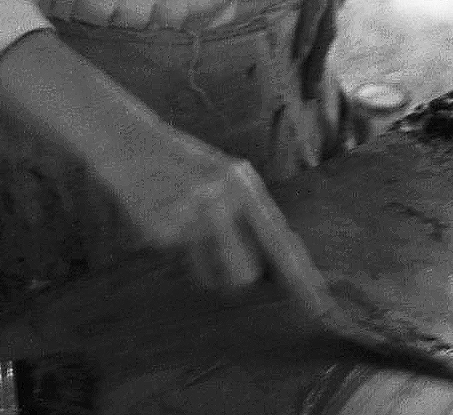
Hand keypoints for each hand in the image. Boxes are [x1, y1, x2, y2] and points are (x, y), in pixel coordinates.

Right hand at [108, 117, 334, 317]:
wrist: (130, 143)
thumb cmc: (181, 165)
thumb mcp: (223, 178)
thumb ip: (247, 215)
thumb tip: (270, 268)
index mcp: (244, 184)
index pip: (282, 241)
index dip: (302, 278)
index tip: (322, 309)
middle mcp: (223, 199)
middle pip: (248, 273)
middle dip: (234, 273)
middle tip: (212, 245)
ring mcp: (193, 215)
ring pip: (214, 277)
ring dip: (204, 267)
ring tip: (187, 232)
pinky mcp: (164, 230)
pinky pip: (181, 265)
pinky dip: (175, 251)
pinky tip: (163, 221)